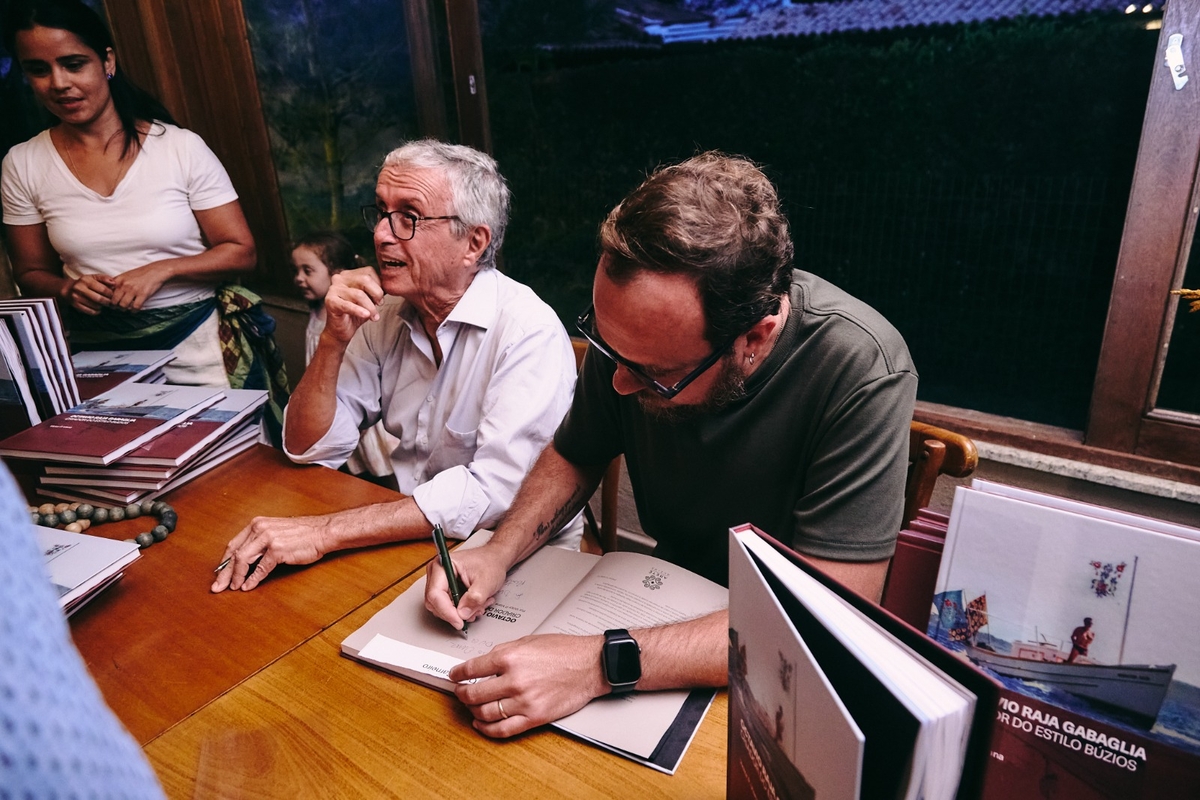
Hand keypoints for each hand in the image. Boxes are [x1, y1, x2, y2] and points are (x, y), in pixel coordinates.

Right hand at [62, 274, 114, 313]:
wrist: (69, 289)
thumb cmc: (85, 283)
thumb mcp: (93, 277)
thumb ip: (104, 278)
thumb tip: (114, 283)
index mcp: (86, 280)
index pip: (103, 289)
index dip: (110, 293)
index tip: (112, 295)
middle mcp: (79, 288)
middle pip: (99, 299)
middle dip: (107, 301)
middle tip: (109, 302)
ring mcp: (76, 297)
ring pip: (95, 306)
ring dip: (102, 306)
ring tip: (103, 304)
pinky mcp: (75, 305)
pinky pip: (90, 311)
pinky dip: (96, 311)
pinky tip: (98, 308)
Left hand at [108, 261, 170, 309]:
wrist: (156, 271)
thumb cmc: (141, 274)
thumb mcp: (126, 275)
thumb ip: (117, 282)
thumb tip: (109, 292)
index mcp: (119, 280)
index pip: (108, 294)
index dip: (109, 300)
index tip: (113, 303)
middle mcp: (124, 285)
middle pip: (114, 302)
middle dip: (116, 307)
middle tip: (119, 308)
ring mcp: (133, 290)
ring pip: (123, 306)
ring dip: (125, 309)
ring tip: (128, 308)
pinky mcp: (143, 294)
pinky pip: (135, 307)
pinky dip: (134, 310)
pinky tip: (135, 309)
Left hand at [211, 514, 332, 592]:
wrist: (323, 532)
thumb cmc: (303, 533)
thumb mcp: (276, 531)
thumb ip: (259, 542)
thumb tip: (244, 561)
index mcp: (258, 524)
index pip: (233, 544)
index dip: (224, 562)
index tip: (219, 574)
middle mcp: (260, 528)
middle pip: (234, 553)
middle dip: (224, 573)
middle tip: (218, 586)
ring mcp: (268, 538)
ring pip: (242, 560)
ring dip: (236, 577)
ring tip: (233, 587)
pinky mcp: (278, 550)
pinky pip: (260, 568)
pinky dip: (252, 579)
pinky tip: (248, 586)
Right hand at [323, 267, 385, 343]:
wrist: (341, 330)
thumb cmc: (356, 313)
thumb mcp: (369, 299)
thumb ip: (376, 289)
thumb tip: (389, 284)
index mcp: (349, 274)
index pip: (369, 271)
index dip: (379, 285)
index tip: (380, 298)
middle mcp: (340, 278)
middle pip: (364, 279)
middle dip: (376, 294)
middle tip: (379, 305)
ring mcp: (333, 289)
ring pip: (358, 294)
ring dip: (370, 307)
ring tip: (374, 316)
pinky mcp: (330, 301)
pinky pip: (347, 305)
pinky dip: (358, 310)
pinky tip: (366, 315)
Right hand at [423, 542, 510, 629]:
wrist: (495, 559)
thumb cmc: (490, 562)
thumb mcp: (486, 581)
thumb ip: (474, 598)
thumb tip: (462, 614)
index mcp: (442, 565)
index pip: (435, 594)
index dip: (446, 611)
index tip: (459, 622)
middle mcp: (437, 573)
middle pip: (435, 603)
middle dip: (455, 613)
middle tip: (473, 613)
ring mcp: (440, 582)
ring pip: (441, 608)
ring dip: (461, 612)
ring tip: (478, 606)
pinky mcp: (445, 590)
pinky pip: (447, 607)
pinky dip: (462, 610)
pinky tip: (475, 605)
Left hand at [450, 633, 607, 737]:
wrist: (590, 665)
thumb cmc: (565, 651)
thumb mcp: (529, 640)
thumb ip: (504, 651)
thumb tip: (483, 662)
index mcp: (510, 657)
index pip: (472, 668)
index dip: (458, 674)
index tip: (454, 676)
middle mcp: (514, 680)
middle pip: (474, 693)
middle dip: (462, 693)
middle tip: (460, 692)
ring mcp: (523, 701)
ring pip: (485, 713)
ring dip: (472, 710)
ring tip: (471, 706)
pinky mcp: (534, 717)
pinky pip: (503, 729)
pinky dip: (486, 729)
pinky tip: (481, 723)